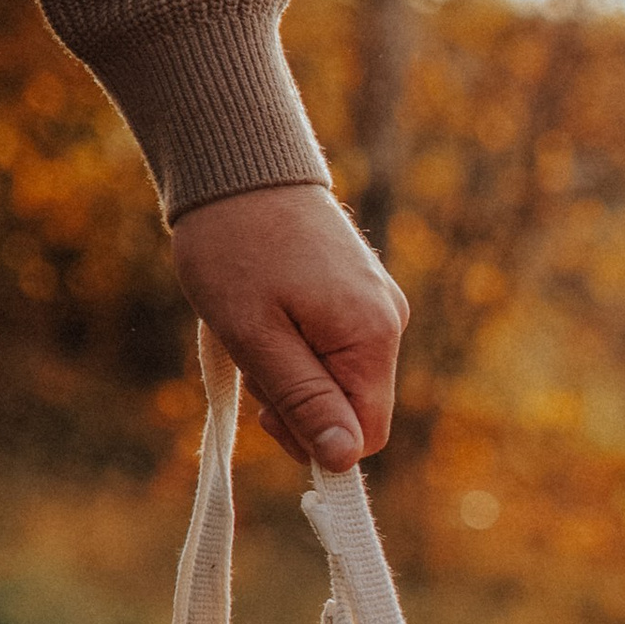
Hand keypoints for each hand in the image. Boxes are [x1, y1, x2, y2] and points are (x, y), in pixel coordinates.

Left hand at [169, 182, 407, 470]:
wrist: (236, 163)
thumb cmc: (235, 248)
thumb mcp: (257, 337)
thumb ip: (305, 401)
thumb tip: (345, 460)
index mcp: (372, 336)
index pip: (367, 433)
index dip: (316, 442)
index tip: (265, 415)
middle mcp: (390, 320)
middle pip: (355, 406)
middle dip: (301, 404)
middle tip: (251, 365)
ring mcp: (377, 301)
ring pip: (342, 376)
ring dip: (295, 372)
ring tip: (254, 328)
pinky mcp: (359, 288)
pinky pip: (337, 344)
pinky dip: (299, 345)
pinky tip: (268, 313)